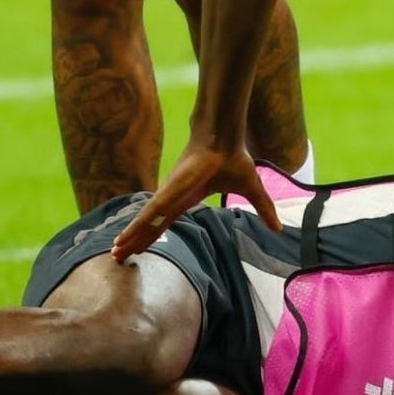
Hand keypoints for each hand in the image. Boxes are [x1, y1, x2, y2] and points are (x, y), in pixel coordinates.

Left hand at [111, 140, 281, 261]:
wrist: (224, 138)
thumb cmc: (234, 158)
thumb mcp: (251, 191)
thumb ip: (263, 210)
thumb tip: (278, 229)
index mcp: (187, 198)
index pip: (166, 221)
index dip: (154, 234)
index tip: (141, 246)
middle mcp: (173, 198)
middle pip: (151, 225)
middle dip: (136, 240)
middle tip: (118, 256)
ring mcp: (168, 195)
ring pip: (145, 222)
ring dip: (130, 238)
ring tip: (114, 254)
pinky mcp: (168, 192)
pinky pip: (149, 215)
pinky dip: (135, 227)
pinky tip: (124, 239)